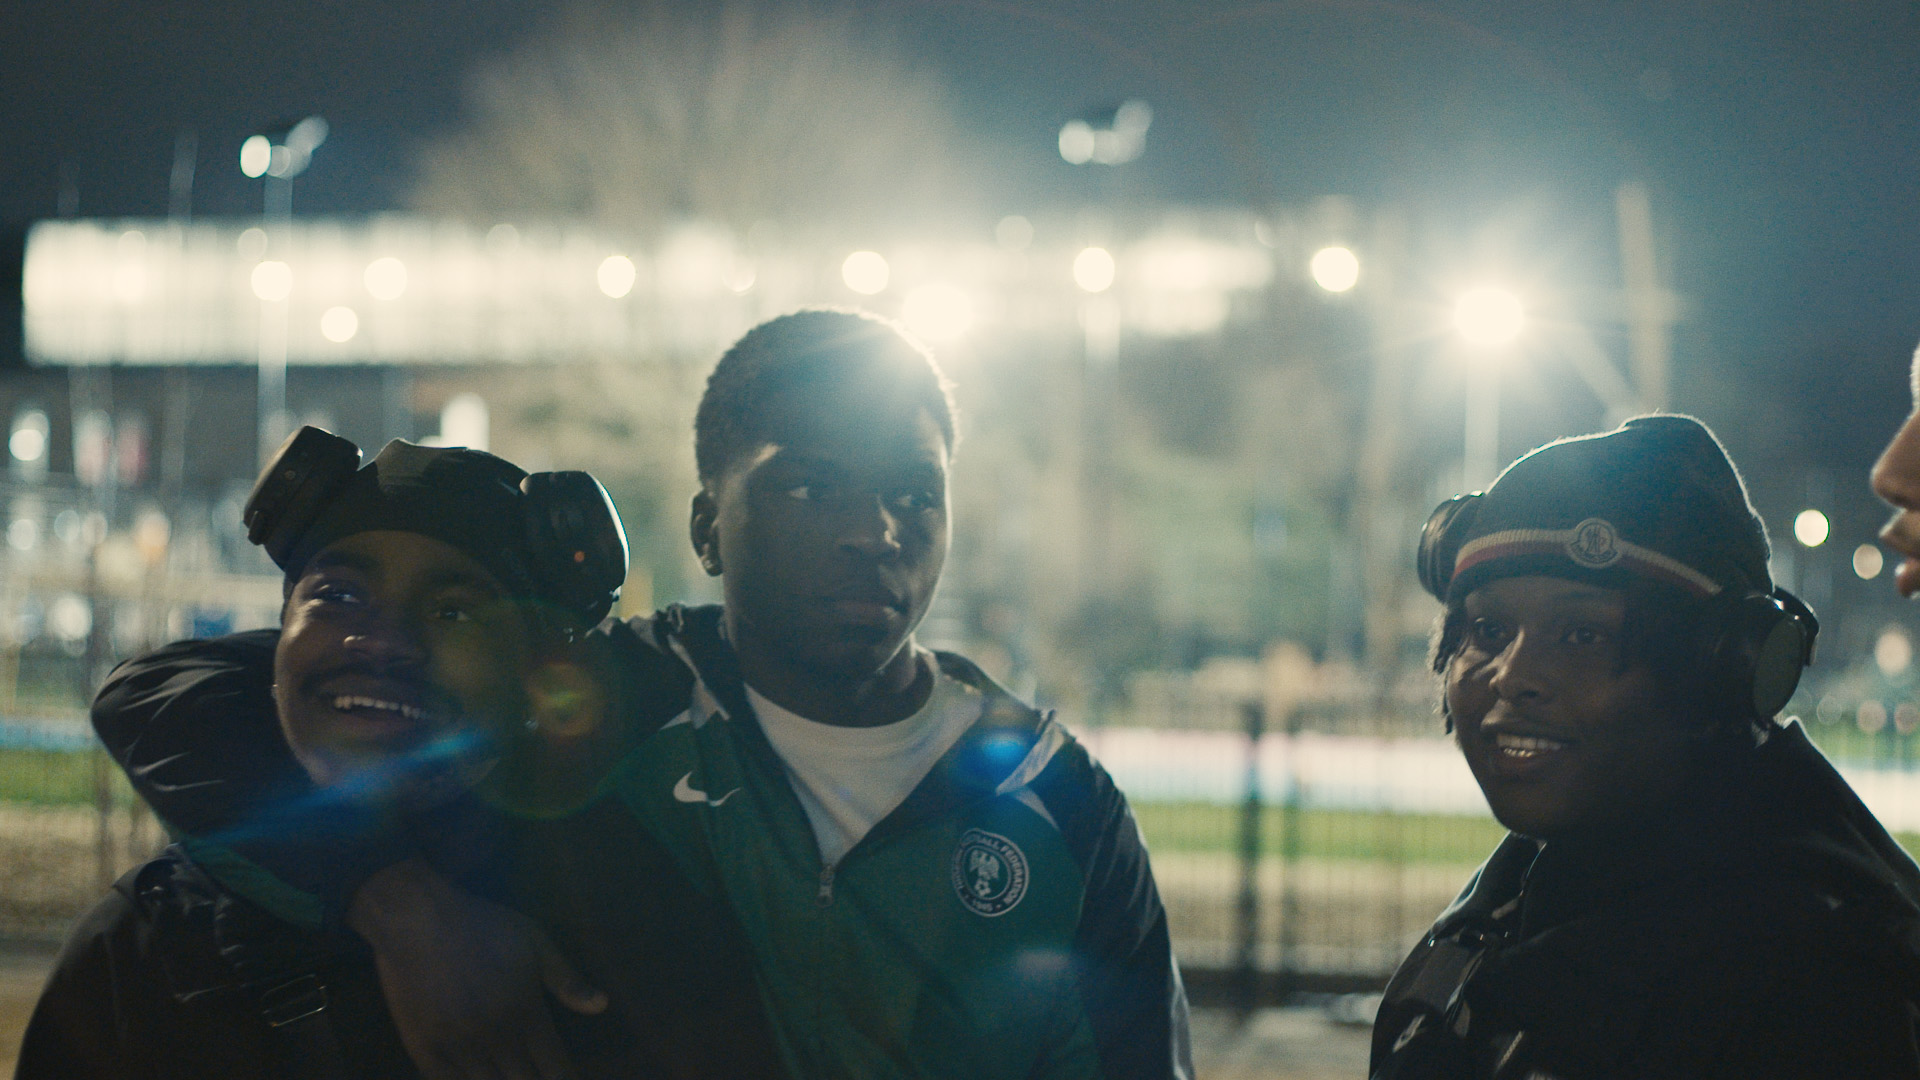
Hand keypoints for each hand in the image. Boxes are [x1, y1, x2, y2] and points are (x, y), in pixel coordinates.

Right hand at [349, 860, 607, 1079]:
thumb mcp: (535, 941)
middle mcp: (496, 1038)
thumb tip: (602, 1006)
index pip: (555, 1067)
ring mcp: (457, 1047)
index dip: (565, 1078)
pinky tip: (475, 1077)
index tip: (570, 1079)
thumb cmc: (483, 925)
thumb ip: (566, 979)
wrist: (417, 920)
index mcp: (527, 1014)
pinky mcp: (423, 1048)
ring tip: (510, 1074)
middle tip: (536, 1075)